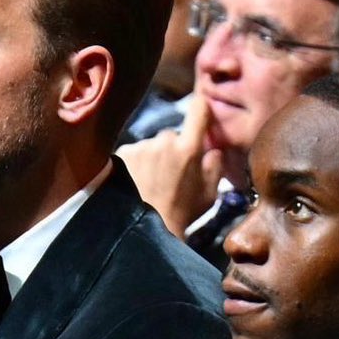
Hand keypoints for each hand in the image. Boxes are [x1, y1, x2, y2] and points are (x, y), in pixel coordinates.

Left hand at [119, 96, 223, 239]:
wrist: (146, 230)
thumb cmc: (182, 214)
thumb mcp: (209, 194)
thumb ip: (215, 166)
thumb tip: (214, 150)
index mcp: (189, 148)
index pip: (199, 109)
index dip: (202, 110)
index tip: (201, 115)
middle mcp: (164, 141)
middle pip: (172, 135)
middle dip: (174, 149)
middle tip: (172, 173)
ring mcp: (142, 146)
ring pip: (152, 145)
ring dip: (153, 157)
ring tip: (152, 183)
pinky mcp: (123, 153)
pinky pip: (134, 152)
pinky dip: (136, 164)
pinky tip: (138, 182)